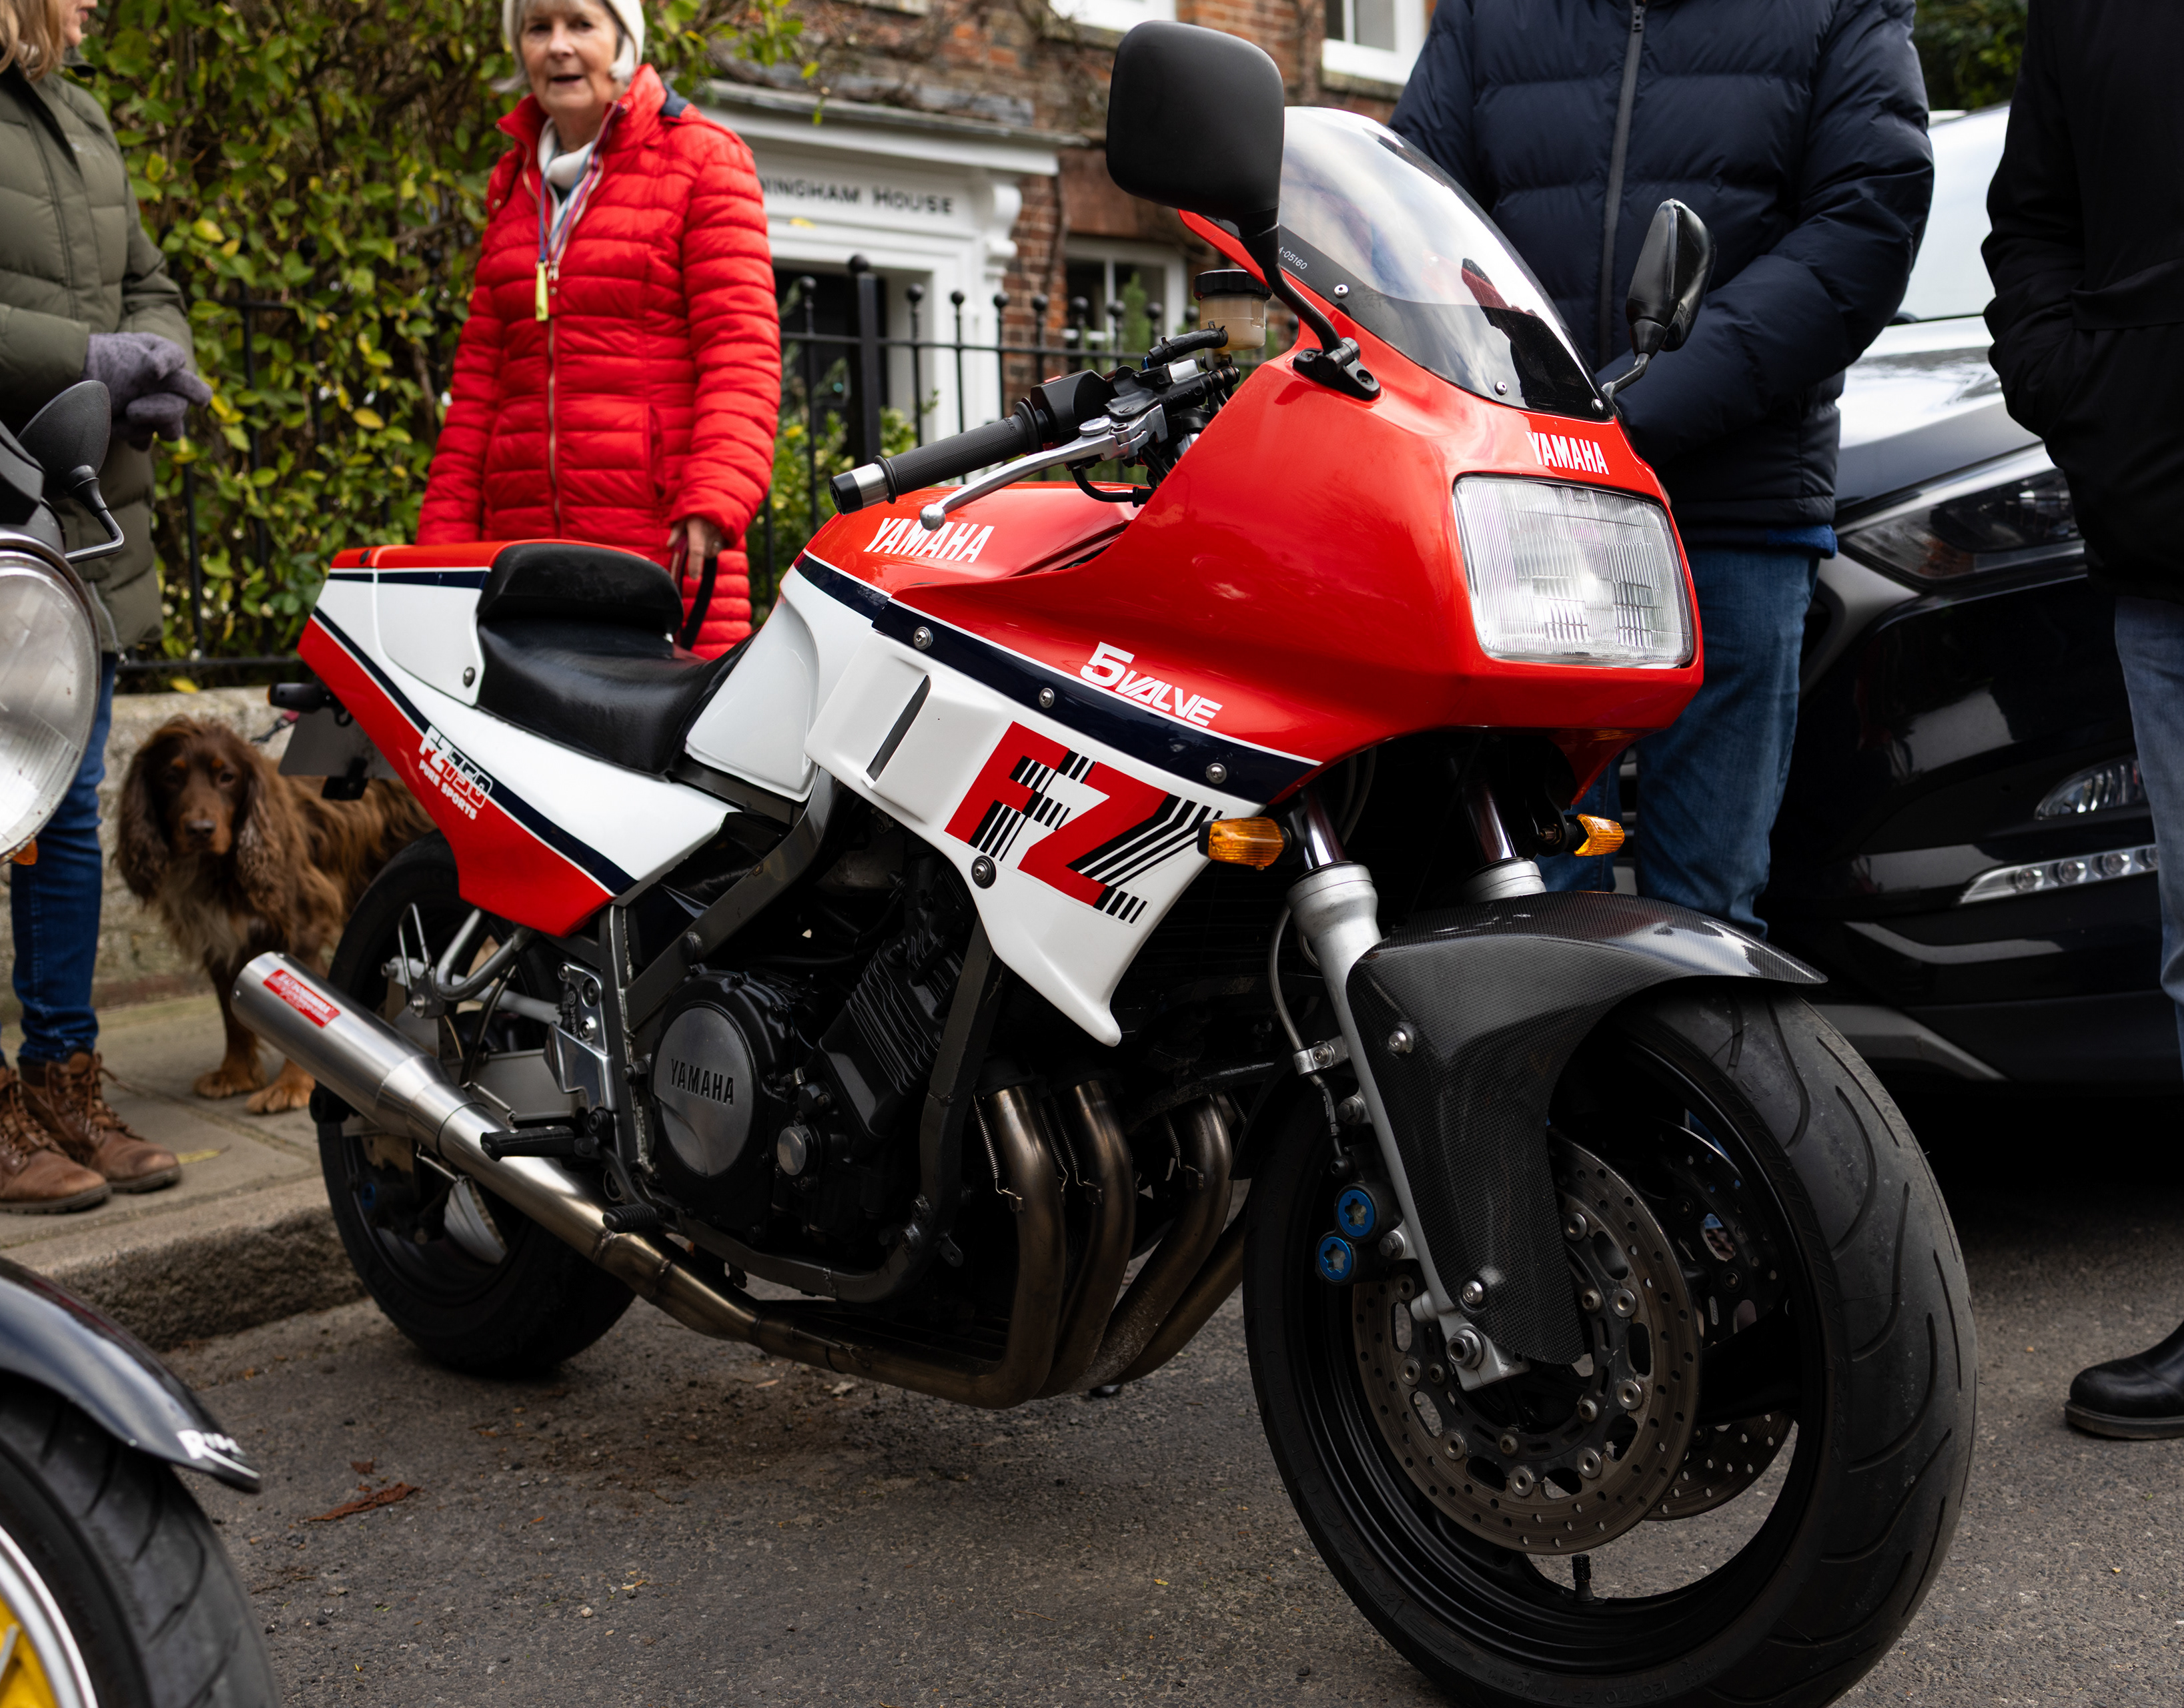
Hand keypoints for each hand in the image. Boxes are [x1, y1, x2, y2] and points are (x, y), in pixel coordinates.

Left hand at [83, 333, 208, 440]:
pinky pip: (146, 438)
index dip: (169, 367)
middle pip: (184, 403)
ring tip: (125, 415)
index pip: (179, 361)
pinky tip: (118, 426)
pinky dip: (133, 434)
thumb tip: (204, 396)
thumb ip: (172, 361)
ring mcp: (146, 406)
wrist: (64, 382)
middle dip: (161, 408)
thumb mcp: (138, 353)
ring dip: (149, 423)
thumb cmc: (99, 362)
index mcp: (159, 357)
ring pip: (170, 427)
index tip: (151, 372)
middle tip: (133, 408)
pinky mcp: (132, 427)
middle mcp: (158, 383)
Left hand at [669, 515, 726, 573]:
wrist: (718, 501)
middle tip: (694, 540)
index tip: (694, 577)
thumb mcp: (683, 517)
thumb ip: (676, 531)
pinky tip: (711, 537)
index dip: (695, 565)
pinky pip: (718, 550)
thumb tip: (670, 545)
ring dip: (705, 550)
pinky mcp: (727, 537)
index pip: (696, 550)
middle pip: (703, 554)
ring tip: (703, 537)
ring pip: (711, 553)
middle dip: (697, 553)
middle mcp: (710, 532)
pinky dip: (713, 547)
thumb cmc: (696, 511)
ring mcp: (721, 535)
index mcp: (697, 527)